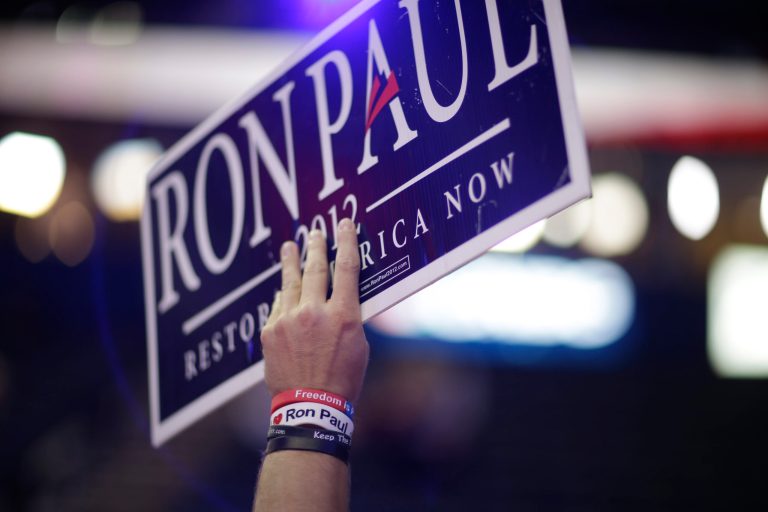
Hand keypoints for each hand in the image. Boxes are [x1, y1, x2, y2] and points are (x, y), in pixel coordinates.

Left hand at [260, 218, 368, 403]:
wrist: (311, 406)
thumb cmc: (342, 379)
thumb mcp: (359, 345)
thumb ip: (347, 317)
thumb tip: (337, 299)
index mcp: (342, 314)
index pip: (346, 268)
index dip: (346, 242)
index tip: (343, 224)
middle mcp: (314, 312)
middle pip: (315, 269)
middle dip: (316, 247)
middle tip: (315, 232)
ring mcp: (289, 320)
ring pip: (291, 283)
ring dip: (292, 262)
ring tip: (290, 247)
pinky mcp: (270, 331)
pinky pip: (278, 307)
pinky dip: (283, 297)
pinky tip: (284, 290)